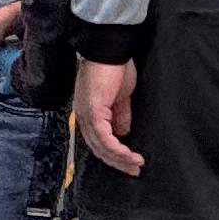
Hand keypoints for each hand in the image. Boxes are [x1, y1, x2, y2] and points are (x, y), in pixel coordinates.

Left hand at [75, 58, 144, 176]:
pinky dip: (118, 150)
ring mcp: (86, 115)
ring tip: (136, 165)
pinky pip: (105, 139)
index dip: (114, 154)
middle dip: (117, 162)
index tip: (130, 162)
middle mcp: (83, 116)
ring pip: (101, 147)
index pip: (98, 140)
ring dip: (120, 159)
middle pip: (98, 148)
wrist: (110, 49)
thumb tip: (123, 133)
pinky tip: (130, 156)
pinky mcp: (93, 112)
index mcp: (88, 112)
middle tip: (134, 170)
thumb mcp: (120, 96)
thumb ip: (120, 115)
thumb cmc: (115, 67)